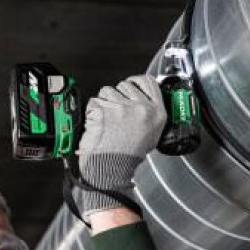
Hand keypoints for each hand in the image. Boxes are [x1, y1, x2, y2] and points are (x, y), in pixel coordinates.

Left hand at [76, 75, 165, 216]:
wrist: (111, 168)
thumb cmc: (128, 156)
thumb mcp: (152, 135)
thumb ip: (149, 114)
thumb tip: (140, 99)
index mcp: (156, 113)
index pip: (148, 82)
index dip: (136, 81)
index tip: (130, 84)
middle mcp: (140, 108)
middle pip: (125, 85)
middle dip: (117, 96)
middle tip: (116, 114)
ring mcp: (121, 108)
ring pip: (107, 91)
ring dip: (104, 103)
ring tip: (107, 121)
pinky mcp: (103, 110)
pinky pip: (94, 102)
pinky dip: (92, 111)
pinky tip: (98, 124)